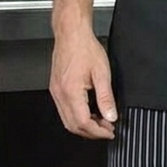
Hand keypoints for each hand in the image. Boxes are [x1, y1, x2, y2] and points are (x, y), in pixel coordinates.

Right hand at [49, 22, 117, 139]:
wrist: (71, 34)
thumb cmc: (85, 48)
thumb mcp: (102, 73)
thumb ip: (106, 98)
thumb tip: (111, 116)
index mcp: (71, 91)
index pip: (83, 123)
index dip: (98, 132)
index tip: (110, 132)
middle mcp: (60, 94)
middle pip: (73, 126)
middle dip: (91, 132)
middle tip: (107, 129)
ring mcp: (55, 92)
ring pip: (67, 120)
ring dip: (84, 125)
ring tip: (100, 121)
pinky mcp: (55, 88)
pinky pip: (64, 110)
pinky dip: (77, 116)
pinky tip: (89, 112)